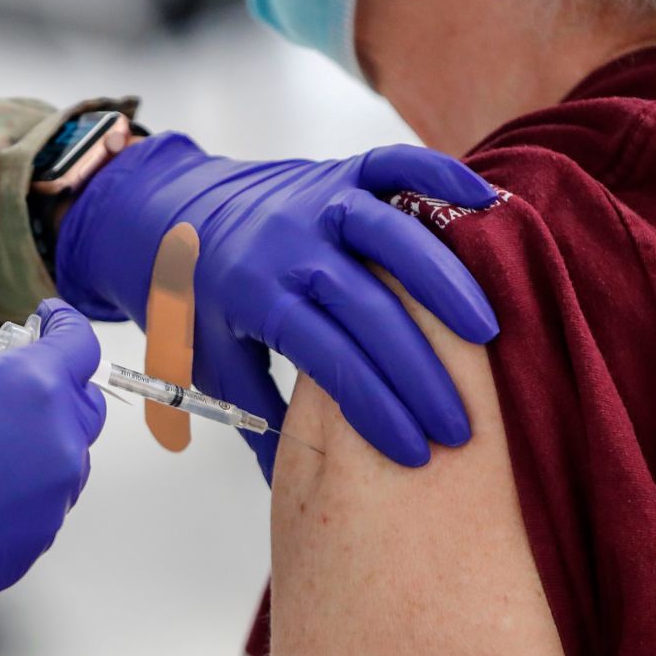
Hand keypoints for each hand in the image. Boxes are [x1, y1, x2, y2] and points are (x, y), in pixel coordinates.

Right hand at [0, 253, 105, 623]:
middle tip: (13, 381)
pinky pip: (44, 506)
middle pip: (84, 404)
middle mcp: (58, 442)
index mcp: (35, 387)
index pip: (81, 344)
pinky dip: (22, 491)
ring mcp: (51, 498)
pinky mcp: (35, 543)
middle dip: (58, 387)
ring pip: (67, 459)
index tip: (45, 317)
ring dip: (41, 442)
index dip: (64, 325)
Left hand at [55, 133, 497, 480]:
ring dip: (443, 283)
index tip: (417, 453)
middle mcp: (288, 244)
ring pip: (392, 234)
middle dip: (419, 372)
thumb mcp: (210, 363)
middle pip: (369, 308)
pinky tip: (488, 205)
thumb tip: (290, 489)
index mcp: (253, 296)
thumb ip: (255, 418)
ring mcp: (317, 200)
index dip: (375, 408)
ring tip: (488, 334)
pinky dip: (442, 177)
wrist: (166, 214)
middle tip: (463, 425)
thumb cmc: (196, 301)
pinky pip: (394, 166)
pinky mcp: (338, 172)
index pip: (327, 357)